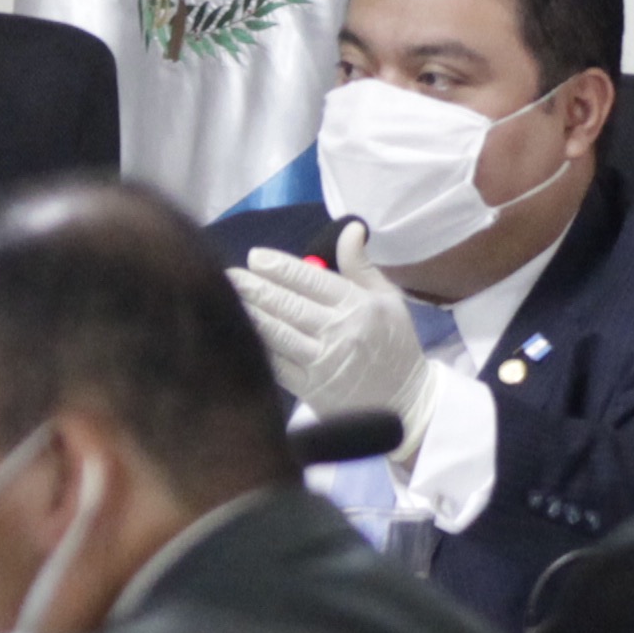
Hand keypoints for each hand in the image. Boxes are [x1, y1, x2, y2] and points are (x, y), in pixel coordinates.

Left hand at [230, 251, 446, 443]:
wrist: (404, 404)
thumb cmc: (394, 345)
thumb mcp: (389, 299)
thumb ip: (361, 265)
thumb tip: (351, 228)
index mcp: (359, 306)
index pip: (312, 280)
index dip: (281, 268)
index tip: (255, 257)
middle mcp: (339, 332)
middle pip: (289, 306)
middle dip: (256, 288)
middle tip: (230, 274)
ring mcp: (322, 363)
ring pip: (278, 334)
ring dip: (251, 314)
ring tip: (228, 297)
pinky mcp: (310, 390)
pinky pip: (276, 364)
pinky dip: (257, 347)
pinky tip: (238, 332)